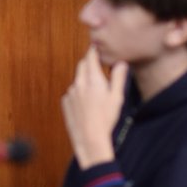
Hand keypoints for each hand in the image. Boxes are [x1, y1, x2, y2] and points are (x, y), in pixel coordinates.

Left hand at [61, 47, 126, 168]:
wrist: (90, 139)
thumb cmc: (105, 119)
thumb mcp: (117, 98)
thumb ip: (118, 78)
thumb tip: (121, 63)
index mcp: (93, 79)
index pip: (90, 56)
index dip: (94, 50)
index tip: (97, 47)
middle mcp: (79, 83)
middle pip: (82, 65)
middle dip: (89, 63)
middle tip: (98, 66)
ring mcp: (70, 92)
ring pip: (78, 79)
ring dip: (84, 80)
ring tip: (95, 93)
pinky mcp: (65, 102)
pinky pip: (72, 92)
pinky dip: (78, 93)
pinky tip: (87, 105)